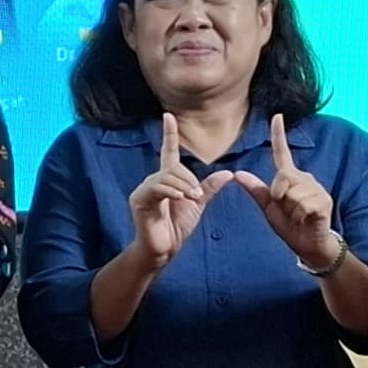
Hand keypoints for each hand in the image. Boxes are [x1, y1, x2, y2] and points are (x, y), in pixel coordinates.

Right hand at [127, 112, 226, 268]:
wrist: (163, 250)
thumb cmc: (177, 228)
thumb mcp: (197, 205)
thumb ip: (209, 188)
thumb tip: (228, 174)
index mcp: (166, 180)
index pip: (168, 152)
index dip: (169, 134)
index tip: (168, 116)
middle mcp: (153, 181)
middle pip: (173, 167)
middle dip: (189, 179)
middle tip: (198, 195)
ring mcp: (143, 190)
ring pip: (166, 176)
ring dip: (183, 186)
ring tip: (192, 198)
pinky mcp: (139, 200)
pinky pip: (157, 188)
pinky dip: (172, 191)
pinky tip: (181, 198)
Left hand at [226, 115, 340, 269]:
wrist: (308, 245)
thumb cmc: (290, 225)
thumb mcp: (268, 208)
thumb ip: (256, 191)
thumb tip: (238, 173)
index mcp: (290, 178)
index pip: (282, 153)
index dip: (279, 135)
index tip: (276, 116)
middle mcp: (305, 178)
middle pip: (281, 177)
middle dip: (278, 197)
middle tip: (288, 210)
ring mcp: (316, 189)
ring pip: (291, 194)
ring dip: (289, 210)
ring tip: (298, 216)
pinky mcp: (324, 201)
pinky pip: (301, 205)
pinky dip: (298, 217)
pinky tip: (306, 220)